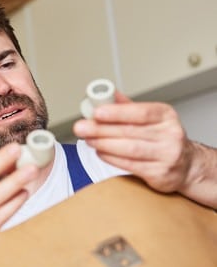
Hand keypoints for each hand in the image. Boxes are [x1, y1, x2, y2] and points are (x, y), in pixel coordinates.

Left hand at [73, 91, 216, 207]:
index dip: (116, 112)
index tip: (96, 112)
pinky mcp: (160, 174)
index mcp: (166, 116)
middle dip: (100, 129)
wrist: (186, 165)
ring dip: (103, 144)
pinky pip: (130, 165)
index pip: (140, 112)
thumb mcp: (151, 118)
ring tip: (87, 139)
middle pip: (129, 131)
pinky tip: (100, 152)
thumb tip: (106, 93)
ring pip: (129, 149)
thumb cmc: (162, 138)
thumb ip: (127, 107)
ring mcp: (167, 155)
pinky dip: (111, 158)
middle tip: (81, 127)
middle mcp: (170, 134)